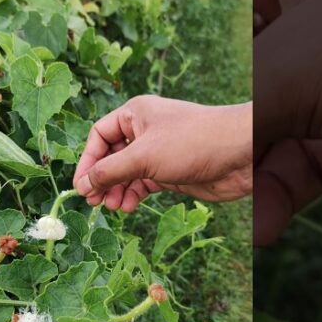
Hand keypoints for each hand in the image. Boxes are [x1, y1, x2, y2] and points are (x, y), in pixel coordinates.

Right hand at [73, 95, 251, 211]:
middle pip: (111, 156)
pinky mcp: (170, 171)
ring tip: (113, 207)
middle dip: (102, 179)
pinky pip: (143, 183)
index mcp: (134, 114)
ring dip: (117, 190)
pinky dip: (134, 195)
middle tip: (94, 202)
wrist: (240, 154)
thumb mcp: (144, 156)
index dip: (88, 160)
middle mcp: (144, 131)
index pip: (99, 135)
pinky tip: (129, 206)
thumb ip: (111, 171)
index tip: (81, 186)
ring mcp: (158, 152)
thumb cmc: (191, 143)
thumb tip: (83, 185)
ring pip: (127, 173)